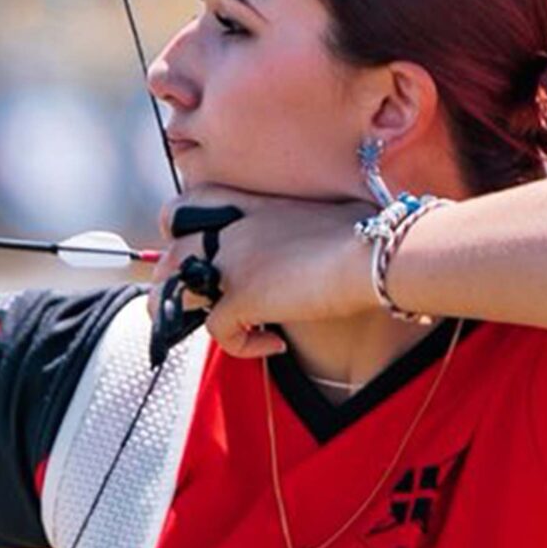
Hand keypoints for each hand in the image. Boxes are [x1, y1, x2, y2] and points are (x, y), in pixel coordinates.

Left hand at [158, 187, 378, 358]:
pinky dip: (241, 345)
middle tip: (204, 303)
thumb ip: (304, 223)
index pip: (193, 202)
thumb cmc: (369, 232)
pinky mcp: (242, 296)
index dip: (183, 226)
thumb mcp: (327, 213)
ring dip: (187, 315)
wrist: (375, 252)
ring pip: (172, 288)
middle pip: (171, 250)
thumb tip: (323, 240)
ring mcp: (233, 261)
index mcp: (253, 205)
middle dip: (172, 280)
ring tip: (225, 328)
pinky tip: (275, 343)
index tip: (202, 248)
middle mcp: (234, 229)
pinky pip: (216, 330)